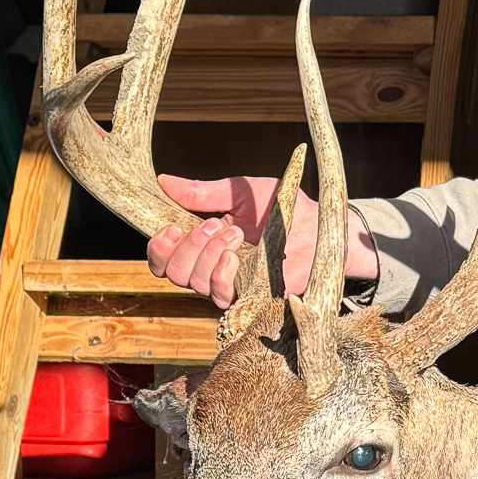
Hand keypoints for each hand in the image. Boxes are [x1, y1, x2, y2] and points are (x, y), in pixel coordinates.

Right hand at [146, 174, 378, 309]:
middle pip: (173, 271)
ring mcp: (229, 284)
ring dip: (207, 254)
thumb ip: (202, 193)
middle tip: (212, 225)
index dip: (158, 247)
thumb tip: (163, 181)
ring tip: (233, 232)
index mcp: (202, 244)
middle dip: (186, 247)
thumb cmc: (282, 209)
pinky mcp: (248, 296)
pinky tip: (234, 254)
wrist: (318, 226)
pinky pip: (220, 294)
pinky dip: (221, 272)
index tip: (170, 227)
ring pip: (194, 282)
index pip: (164, 258)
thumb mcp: (238, 194)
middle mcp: (210, 267)